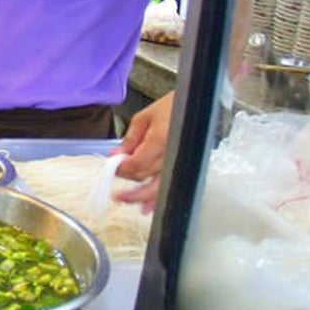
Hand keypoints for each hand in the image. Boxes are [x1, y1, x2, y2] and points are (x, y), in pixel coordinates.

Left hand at [113, 91, 174, 210]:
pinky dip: (158, 197)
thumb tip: (115, 156)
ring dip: (140, 196)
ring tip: (126, 200)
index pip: (136, 164)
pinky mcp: (186, 166)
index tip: (112, 166)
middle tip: (115, 184)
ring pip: (158, 187)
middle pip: (145, 176)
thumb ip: (129, 140)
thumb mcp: (144, 118)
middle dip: (128, 180)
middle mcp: (172, 154)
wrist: (197, 103)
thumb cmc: (173, 105)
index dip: (121, 168)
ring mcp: (180, 162)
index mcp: (160, 140)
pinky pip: (170, 186)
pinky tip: (147, 206)